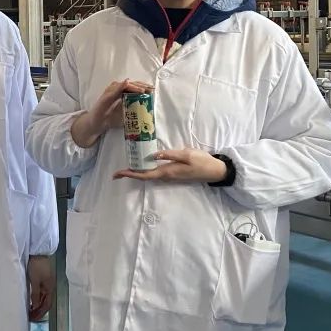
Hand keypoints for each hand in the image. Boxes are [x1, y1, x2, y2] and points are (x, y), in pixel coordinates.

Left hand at [27, 255, 54, 320]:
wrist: (38, 252)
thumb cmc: (37, 266)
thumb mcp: (35, 281)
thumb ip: (36, 294)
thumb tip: (36, 306)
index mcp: (50, 288)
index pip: (47, 305)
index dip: (40, 313)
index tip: (33, 318)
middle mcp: (50, 287)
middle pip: (46, 303)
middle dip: (39, 311)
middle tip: (31, 317)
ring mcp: (47, 283)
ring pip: (44, 298)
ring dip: (38, 306)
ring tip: (31, 311)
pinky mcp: (43, 279)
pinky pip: (42, 293)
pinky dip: (38, 299)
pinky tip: (32, 301)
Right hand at [70, 79, 152, 147]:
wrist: (97, 123)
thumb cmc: (111, 118)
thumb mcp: (126, 114)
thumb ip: (134, 110)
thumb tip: (147, 111)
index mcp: (122, 92)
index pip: (135, 87)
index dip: (144, 88)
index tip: (153, 91)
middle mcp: (117, 89)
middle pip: (132, 84)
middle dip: (142, 86)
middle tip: (151, 89)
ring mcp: (111, 91)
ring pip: (125, 85)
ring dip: (134, 86)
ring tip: (143, 89)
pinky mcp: (106, 96)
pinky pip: (115, 89)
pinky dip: (121, 86)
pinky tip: (126, 83)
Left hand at [113, 148, 227, 182]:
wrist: (214, 170)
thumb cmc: (201, 161)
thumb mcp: (186, 154)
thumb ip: (169, 155)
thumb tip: (153, 154)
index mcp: (167, 172)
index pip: (145, 175)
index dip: (131, 174)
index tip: (119, 174)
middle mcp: (166, 176)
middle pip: (144, 176)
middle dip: (130, 174)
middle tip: (116, 173)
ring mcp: (170, 175)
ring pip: (149, 175)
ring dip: (137, 172)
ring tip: (125, 168)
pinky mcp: (173, 173)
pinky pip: (155, 173)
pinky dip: (146, 170)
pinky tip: (142, 164)